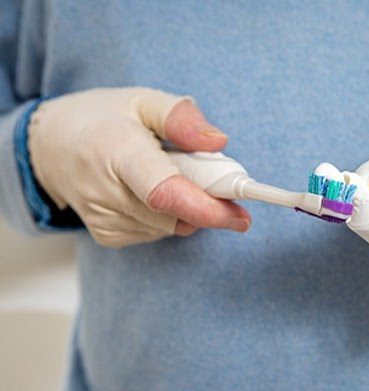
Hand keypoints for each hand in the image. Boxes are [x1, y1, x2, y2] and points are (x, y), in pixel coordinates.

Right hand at [28, 87, 250, 246]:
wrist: (50, 146)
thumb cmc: (101, 119)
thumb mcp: (142, 100)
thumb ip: (181, 118)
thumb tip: (218, 141)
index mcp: (117, 151)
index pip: (166, 193)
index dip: (208, 209)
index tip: (240, 214)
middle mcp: (106, 191)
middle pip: (176, 214)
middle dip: (207, 200)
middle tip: (210, 174)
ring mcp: (104, 218)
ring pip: (171, 226)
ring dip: (188, 206)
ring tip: (170, 173)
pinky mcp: (107, 234)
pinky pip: (158, 233)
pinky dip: (169, 215)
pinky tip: (152, 192)